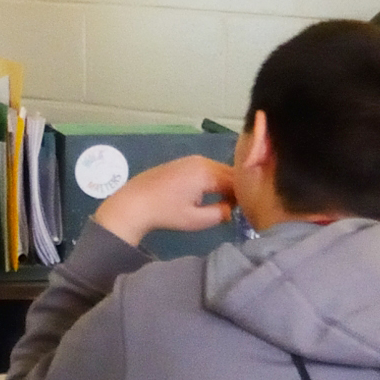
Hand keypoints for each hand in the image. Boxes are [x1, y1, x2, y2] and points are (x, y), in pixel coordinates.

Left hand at [91, 155, 237, 245]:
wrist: (134, 202)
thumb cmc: (166, 213)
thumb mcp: (196, 220)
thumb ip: (220, 214)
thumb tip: (232, 209)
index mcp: (208, 173)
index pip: (237, 182)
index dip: (244, 197)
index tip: (244, 211)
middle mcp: (202, 161)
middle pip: (229, 173)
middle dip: (235, 189)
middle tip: (235, 208)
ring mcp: (191, 159)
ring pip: (219, 170)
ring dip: (224, 184)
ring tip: (222, 202)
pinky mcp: (183, 162)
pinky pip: (207, 168)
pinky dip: (212, 179)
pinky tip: (207, 194)